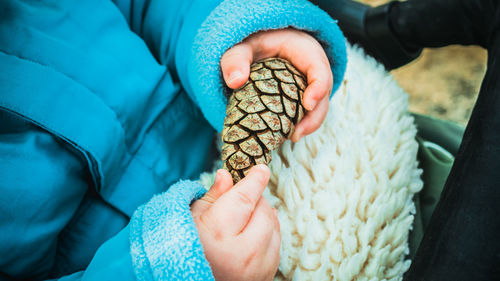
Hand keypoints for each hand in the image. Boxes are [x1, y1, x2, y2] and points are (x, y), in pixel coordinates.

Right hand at [191, 165, 279, 280]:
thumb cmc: (183, 251)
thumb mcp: (191, 220)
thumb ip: (212, 198)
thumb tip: (227, 176)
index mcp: (218, 234)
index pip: (245, 198)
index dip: (255, 180)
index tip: (261, 169)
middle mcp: (242, 253)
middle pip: (263, 212)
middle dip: (256, 200)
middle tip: (242, 199)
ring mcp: (256, 270)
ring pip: (274, 229)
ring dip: (264, 218)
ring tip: (245, 218)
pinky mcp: (264, 278)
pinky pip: (276, 248)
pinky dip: (267, 237)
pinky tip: (252, 236)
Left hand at [220, 28, 332, 141]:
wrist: (258, 46)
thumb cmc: (252, 44)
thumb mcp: (241, 46)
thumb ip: (235, 59)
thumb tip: (235, 82)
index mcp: (303, 50)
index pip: (319, 68)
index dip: (318, 88)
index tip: (307, 104)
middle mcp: (312, 70)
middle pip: (323, 93)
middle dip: (313, 117)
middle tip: (295, 134)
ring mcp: (310, 86)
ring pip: (319, 108)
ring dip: (308, 125)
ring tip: (291, 138)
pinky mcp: (303, 99)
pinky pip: (308, 113)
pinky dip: (300, 125)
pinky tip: (285, 136)